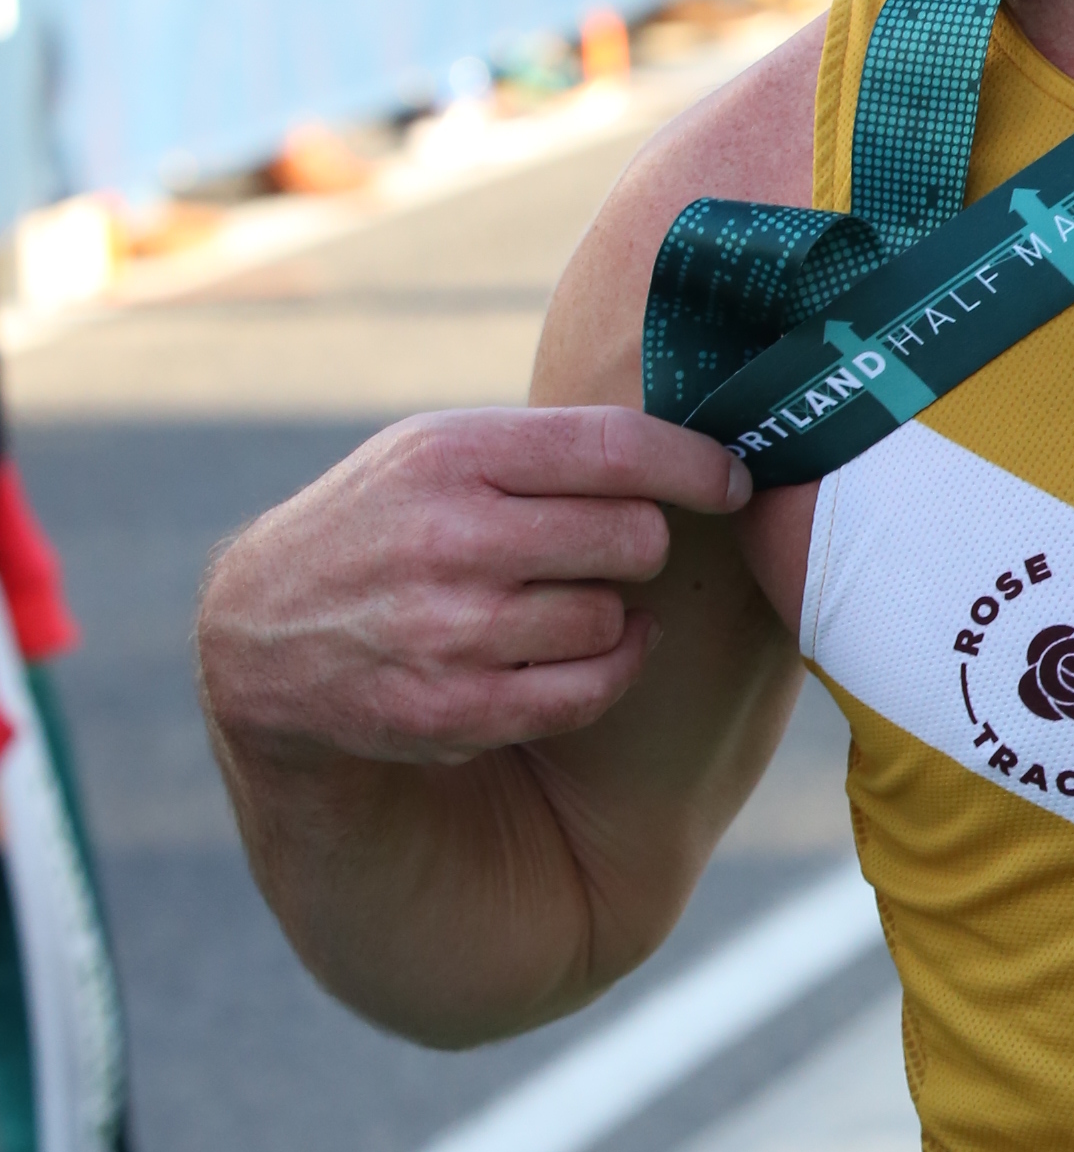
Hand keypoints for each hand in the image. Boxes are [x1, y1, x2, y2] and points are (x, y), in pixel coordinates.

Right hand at [199, 404, 749, 771]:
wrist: (262, 634)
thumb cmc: (383, 523)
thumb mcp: (434, 450)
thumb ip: (543, 445)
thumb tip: (689, 441)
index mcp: (452, 455)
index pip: (615, 447)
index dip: (696, 464)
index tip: (734, 480)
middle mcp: (449, 538)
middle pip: (632, 537)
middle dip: (642, 542)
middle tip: (618, 546)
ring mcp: (450, 631)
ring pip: (612, 619)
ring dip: (613, 613)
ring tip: (569, 599)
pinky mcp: (454, 710)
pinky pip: (587, 692)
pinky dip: (606, 671)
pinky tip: (585, 652)